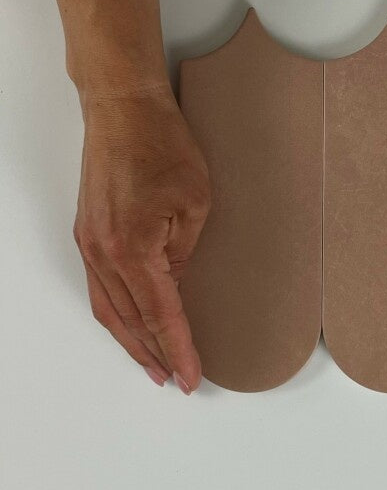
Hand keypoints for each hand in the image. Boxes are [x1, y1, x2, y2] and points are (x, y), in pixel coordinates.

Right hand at [73, 83, 209, 393]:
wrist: (123, 110)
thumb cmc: (164, 147)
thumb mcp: (196, 205)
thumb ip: (184, 254)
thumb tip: (176, 288)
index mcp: (133, 249)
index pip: (161, 315)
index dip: (179, 349)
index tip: (190, 377)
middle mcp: (103, 254)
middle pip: (130, 321)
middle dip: (155, 354)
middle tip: (175, 379)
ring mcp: (90, 244)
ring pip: (108, 309)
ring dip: (131, 341)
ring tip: (154, 363)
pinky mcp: (88, 234)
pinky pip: (100, 288)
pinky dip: (117, 314)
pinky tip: (132, 323)